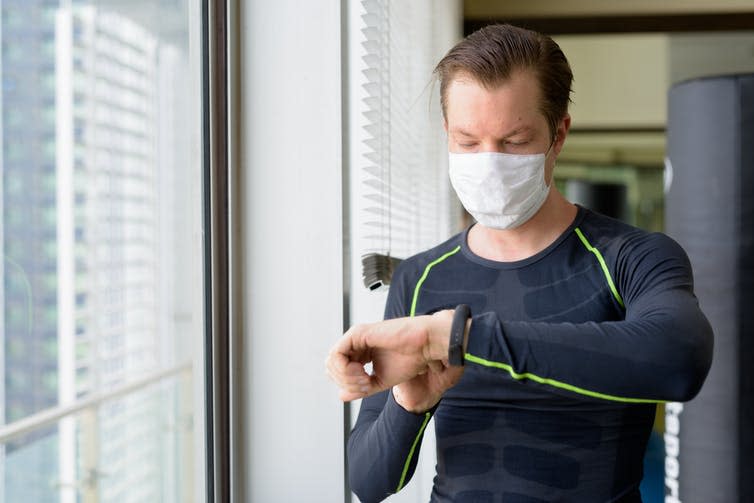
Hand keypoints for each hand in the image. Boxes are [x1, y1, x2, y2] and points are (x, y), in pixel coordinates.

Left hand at [325, 310, 463, 410]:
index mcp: (361, 352)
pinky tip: (362, 372)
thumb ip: (360, 388)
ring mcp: (355, 337)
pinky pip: (337, 355)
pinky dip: (346, 369)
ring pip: (331, 362)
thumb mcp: (380, 381)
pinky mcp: (357, 333)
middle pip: (332, 367)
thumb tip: (340, 396)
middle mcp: (355, 343)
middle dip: (346, 382)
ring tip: (365, 379)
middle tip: (365, 384)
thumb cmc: (410, 359)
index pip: (339, 372)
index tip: (367, 387)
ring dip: (346, 377)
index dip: (348, 385)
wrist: (424, 346)